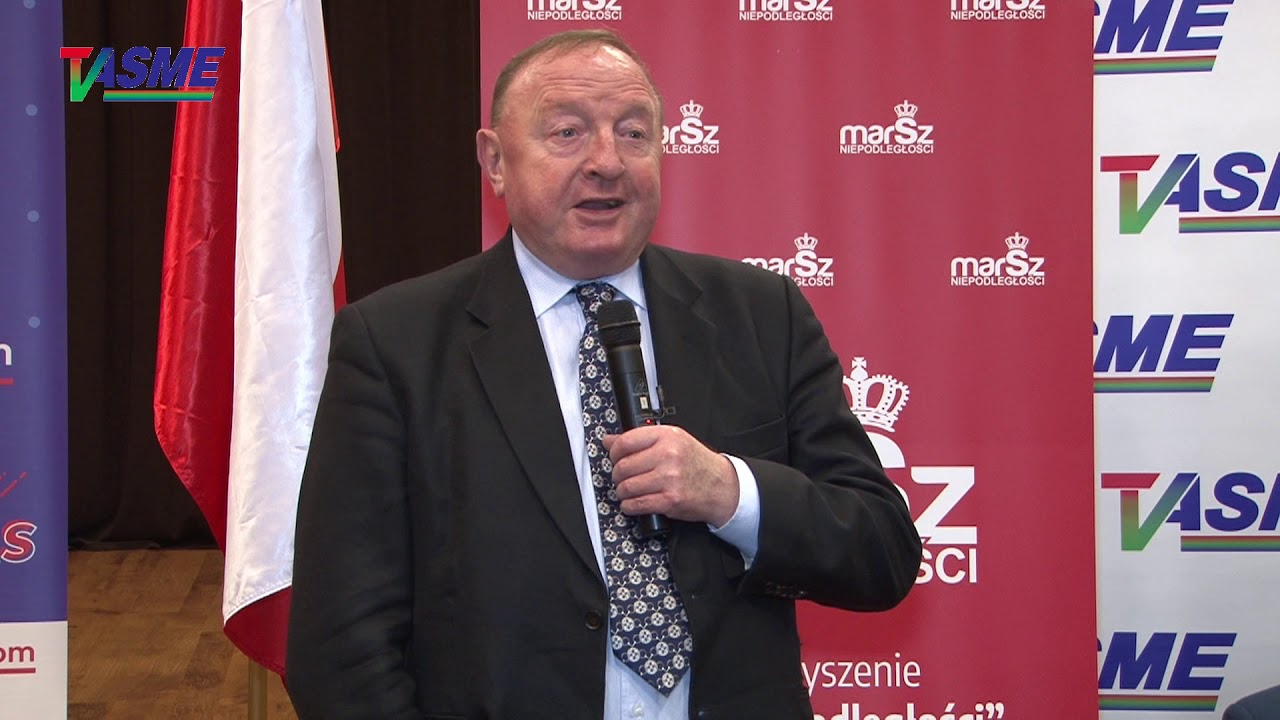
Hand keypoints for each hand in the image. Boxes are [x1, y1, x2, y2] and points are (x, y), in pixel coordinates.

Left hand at [602, 425, 739, 526]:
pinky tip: (632, 503)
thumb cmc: (696, 463)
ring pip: (627, 487)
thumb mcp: (672, 441)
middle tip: (622, 477)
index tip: (615, 457)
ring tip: (628, 490)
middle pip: (623, 466)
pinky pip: (637, 504)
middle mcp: (668, 455)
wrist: (721, 486)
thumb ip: (641, 439)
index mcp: (667, 436)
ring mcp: (669, 478)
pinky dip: (629, 506)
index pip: (626, 442)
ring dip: (622, 492)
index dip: (614, 452)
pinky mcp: (670, 500)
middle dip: (617, 475)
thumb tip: (609, 440)